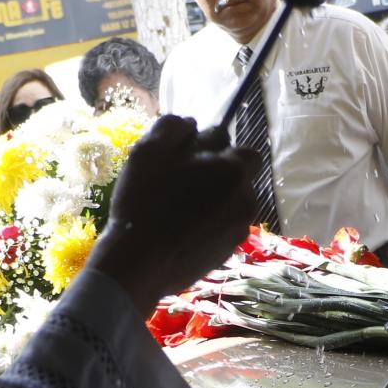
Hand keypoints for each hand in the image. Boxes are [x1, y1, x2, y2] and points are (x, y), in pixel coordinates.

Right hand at [87, 115, 253, 314]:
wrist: (140, 263)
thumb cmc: (144, 201)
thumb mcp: (149, 150)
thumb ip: (174, 126)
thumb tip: (192, 124)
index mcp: (233, 168)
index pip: (231, 142)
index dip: (207, 145)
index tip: (185, 157)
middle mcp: (247, 196)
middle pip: (237, 172)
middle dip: (217, 171)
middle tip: (184, 182)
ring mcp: (240, 226)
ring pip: (233, 199)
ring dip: (215, 197)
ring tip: (182, 208)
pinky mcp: (229, 250)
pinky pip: (225, 225)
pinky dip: (210, 223)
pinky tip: (183, 230)